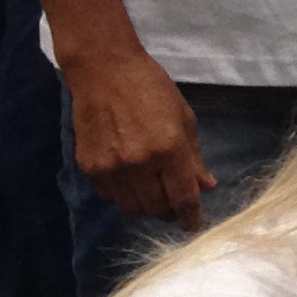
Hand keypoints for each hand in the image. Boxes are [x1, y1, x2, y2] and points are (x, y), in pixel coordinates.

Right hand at [64, 47, 206, 226]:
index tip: (193, 225)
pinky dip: (122, 195)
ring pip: (131, 208)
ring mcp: (111, 168)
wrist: (103, 70)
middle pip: (156, 208)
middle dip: (168, 211)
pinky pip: (109, 197)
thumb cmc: (150, 87)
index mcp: (169, 148)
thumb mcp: (183, 117)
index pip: (183, 198)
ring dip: (145, 206)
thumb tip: (206, 187)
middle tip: (172, 203)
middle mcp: (140, 163)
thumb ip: (194, 157)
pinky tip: (128, 180)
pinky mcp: (90, 167)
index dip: (191, 217)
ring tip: (151, 192)